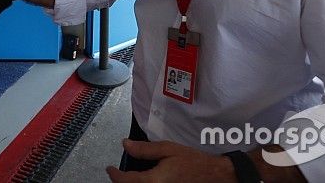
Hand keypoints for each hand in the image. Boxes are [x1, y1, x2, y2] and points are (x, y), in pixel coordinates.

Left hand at [106, 140, 233, 182]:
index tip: (110, 169)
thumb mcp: (168, 150)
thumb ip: (145, 149)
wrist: (214, 176)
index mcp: (155, 180)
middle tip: (116, 174)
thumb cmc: (193, 162)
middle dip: (121, 182)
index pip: (127, 181)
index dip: (115, 175)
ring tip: (127, 178)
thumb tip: (126, 144)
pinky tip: (142, 181)